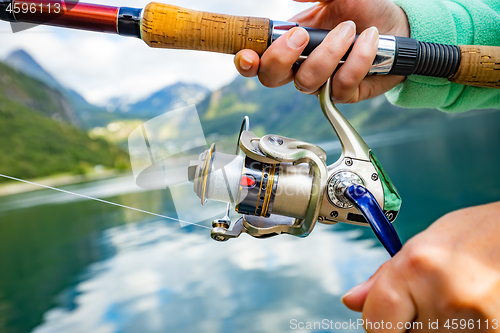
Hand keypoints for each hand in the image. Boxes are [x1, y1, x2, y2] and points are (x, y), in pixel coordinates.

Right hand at [234, 0, 410, 102]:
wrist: (397, 24)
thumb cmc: (364, 9)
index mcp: (290, 44)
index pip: (257, 60)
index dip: (246, 62)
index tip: (248, 56)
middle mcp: (301, 65)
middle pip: (271, 78)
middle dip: (283, 58)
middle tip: (304, 35)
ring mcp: (322, 81)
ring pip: (306, 82)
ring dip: (329, 53)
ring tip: (350, 29)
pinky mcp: (344, 92)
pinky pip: (341, 84)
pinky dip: (358, 59)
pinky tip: (368, 39)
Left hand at [342, 201, 499, 331]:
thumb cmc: (478, 234)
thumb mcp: (424, 244)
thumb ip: (384, 277)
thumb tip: (351, 301)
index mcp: (417, 266)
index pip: (375, 324)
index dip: (379, 321)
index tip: (387, 316)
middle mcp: (444, 297)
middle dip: (412, 322)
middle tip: (432, 298)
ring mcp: (476, 323)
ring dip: (438, 329)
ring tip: (456, 301)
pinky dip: (461, 331)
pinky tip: (472, 309)